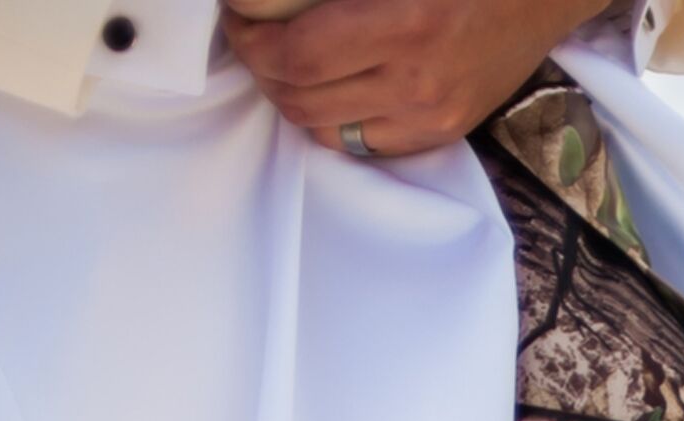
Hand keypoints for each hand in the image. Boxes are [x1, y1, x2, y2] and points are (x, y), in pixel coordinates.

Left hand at [224, 0, 606, 158]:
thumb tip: (271, 4)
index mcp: (404, 26)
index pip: (294, 56)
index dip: (250, 39)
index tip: (240, 14)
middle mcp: (416, 84)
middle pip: (300, 99)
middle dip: (261, 68)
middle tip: (254, 37)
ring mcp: (432, 117)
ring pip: (324, 130)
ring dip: (291, 98)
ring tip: (286, 65)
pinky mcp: (443, 132)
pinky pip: (364, 144)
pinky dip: (333, 119)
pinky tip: (330, 89)